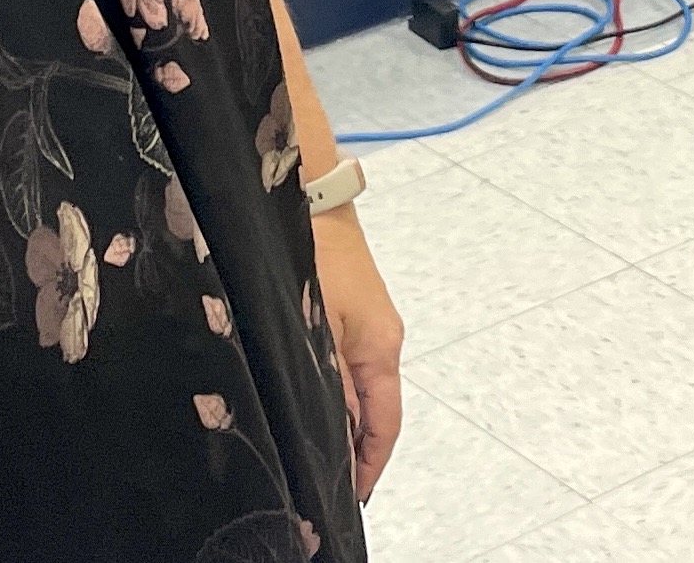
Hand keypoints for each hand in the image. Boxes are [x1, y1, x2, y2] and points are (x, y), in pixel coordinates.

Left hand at [311, 205, 404, 500]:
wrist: (309, 198)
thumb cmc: (315, 255)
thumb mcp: (316, 328)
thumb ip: (328, 383)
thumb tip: (337, 432)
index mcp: (381, 349)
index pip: (383, 426)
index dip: (369, 466)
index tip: (352, 495)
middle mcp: (382, 340)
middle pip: (375, 410)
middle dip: (353, 449)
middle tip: (325, 480)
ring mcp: (368, 325)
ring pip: (359, 388)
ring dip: (342, 420)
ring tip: (316, 450)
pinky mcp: (351, 311)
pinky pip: (348, 365)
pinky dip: (336, 391)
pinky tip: (311, 399)